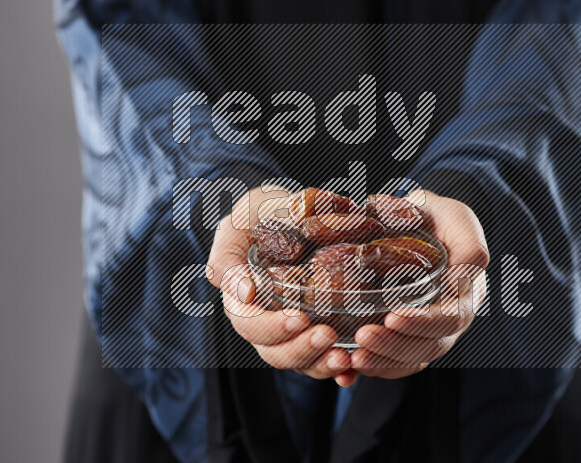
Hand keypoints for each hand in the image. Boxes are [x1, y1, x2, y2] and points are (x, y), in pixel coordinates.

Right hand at [206, 185, 357, 386]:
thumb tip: (243, 291)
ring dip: (320, 365)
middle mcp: (265, 320)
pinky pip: (322, 358)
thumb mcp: (239, 221)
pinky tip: (352, 372)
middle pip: (274, 351)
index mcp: (242, 299)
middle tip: (327, 335)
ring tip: (344, 358)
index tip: (297, 318)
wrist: (293, 209)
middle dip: (300, 349)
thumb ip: (228, 255)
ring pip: (299, 361)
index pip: (248, 325)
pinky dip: (337, 371)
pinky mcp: (316, 330)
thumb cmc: (262, 212)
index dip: (270, 327)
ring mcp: (291, 329)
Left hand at [350, 190, 488, 378]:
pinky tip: (351, 363)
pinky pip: (399, 362)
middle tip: (363, 336)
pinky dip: (377, 366)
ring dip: (384, 361)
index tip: (393, 317)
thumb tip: (470, 264)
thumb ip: (468, 238)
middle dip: (397, 345)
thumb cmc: (437, 216)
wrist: (419, 222)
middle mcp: (453, 316)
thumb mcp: (456, 216)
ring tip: (353, 357)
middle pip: (432, 345)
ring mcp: (433, 330)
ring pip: (415, 358)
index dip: (424, 322)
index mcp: (468, 290)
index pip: (452, 316)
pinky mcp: (411, 336)